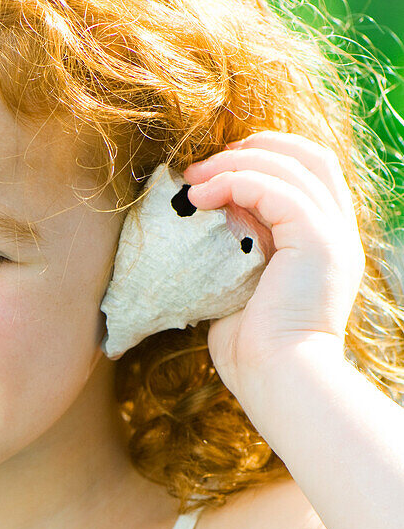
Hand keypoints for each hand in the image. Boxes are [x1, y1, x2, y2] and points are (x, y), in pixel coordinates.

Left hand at [183, 131, 365, 399]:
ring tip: (191, 180)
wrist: (277, 381)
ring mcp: (333, 235)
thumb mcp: (241, 281)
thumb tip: (219, 203)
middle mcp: (338, 233)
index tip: (213, 171)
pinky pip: (276, 188)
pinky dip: (234, 182)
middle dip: (253, 147)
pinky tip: (200, 197)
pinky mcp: (318, 241)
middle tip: (201, 165)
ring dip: (233, 163)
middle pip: (309, 154)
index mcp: (325, 243)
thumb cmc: (253, 350)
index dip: (263, 157)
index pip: (308, 173)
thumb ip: (240, 239)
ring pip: (290, 165)